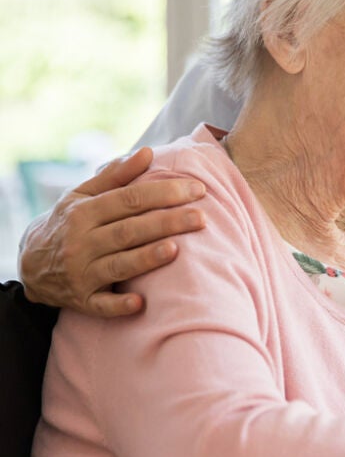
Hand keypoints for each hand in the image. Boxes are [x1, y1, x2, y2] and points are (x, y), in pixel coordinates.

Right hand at [19, 147, 206, 316]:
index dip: (164, 193)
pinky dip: (119, 305)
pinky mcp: (81, 300)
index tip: (198, 190)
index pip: (129, 199)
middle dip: (167, 223)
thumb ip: (116, 176)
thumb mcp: (83, 196)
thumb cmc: (69, 223)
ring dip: (146, 258)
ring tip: (176, 249)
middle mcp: (81, 241)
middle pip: (129, 230)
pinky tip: (139, 303)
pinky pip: (101, 305)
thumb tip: (147, 152)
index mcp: (84, 212)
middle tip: (202, 218)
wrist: (30, 264)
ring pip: (119, 265)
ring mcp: (81, 272)